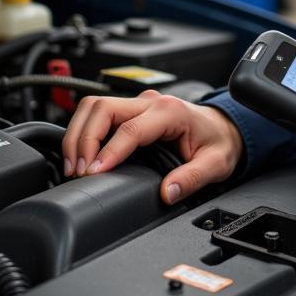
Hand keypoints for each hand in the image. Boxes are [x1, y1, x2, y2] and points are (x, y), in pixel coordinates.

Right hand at [61, 91, 243, 204]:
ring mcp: (138, 103)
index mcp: (170, 112)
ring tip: (72, 165)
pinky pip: (98, 113)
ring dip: (78, 133)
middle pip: (103, 108)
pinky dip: (83, 131)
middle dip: (83, 138)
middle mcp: (151, 102)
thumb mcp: (215, 164)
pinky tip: (79, 154)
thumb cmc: (217, 142)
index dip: (108, 150)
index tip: (93, 171)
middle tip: (76, 170)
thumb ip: (193, 178)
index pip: (130, 129)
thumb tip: (168, 192)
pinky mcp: (130, 110)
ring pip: (95, 106)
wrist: (222, 128)